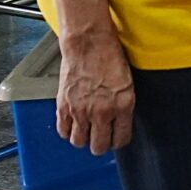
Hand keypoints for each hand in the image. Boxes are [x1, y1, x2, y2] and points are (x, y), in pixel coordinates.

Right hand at [55, 32, 135, 153]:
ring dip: (83, 138)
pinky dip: (68, 130)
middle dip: (100, 144)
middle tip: (100, 136)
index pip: (120, 140)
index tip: (115, 137)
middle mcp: (102, 111)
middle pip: (98, 147)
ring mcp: (81, 110)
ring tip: (86, 128)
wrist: (89, 43)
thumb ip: (123, 107)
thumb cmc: (110, 57)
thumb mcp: (127, 83)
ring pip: (79, 142)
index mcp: (122, 105)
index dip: (117, 141)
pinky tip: (73, 122)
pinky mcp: (64, 106)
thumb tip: (118, 124)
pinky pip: (63, 131)